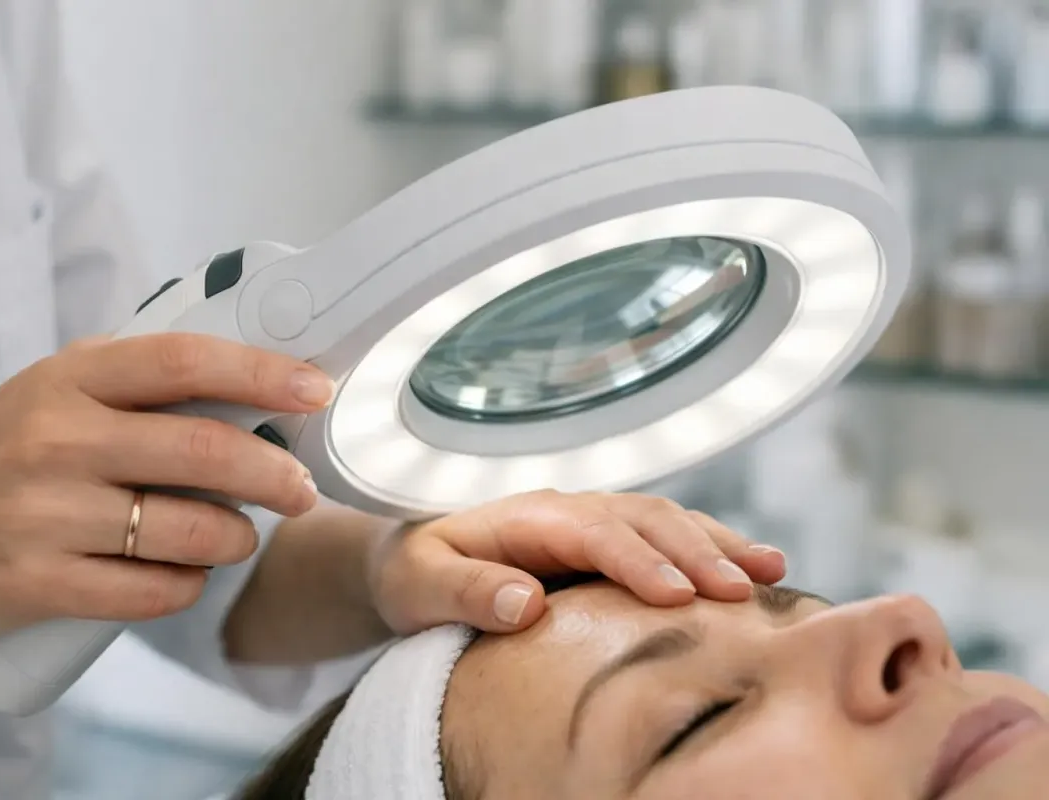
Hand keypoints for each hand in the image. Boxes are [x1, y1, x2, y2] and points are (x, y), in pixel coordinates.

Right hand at [0, 333, 333, 658]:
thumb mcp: (47, 396)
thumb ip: (132, 388)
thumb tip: (246, 395)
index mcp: (66, 381)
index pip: (185, 362)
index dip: (264, 373)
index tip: (314, 389)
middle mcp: (58, 441)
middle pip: (207, 452)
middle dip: (277, 474)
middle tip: (301, 488)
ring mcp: (48, 517)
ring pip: (193, 531)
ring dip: (238, 538)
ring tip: (237, 535)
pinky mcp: (41, 586)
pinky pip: (155, 592)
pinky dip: (189, 585)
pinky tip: (186, 574)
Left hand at [367, 489, 785, 635]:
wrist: (409, 558)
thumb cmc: (413, 571)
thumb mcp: (418, 582)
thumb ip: (465, 589)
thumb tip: (525, 603)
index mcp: (528, 515)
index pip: (594, 531)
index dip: (638, 562)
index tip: (676, 598)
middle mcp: (569, 511)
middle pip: (644, 519)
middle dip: (696, 552)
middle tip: (740, 593)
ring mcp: (592, 523)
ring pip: (666, 521)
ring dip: (717, 544)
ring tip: (771, 573)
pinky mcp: (606, 545)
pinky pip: (665, 538)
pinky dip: (711, 549)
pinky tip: (753, 570)